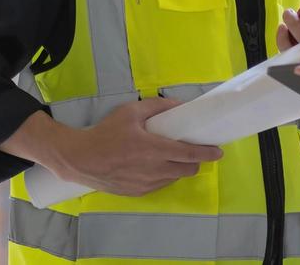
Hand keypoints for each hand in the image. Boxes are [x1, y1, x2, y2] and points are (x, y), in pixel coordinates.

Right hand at [52, 97, 224, 197]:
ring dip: (177, 169)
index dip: (207, 154)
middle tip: (190, 150)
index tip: (218, 152)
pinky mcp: (137, 193)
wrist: (81, 159)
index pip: (189, 154)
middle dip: (194, 161)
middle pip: (187, 170)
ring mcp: (146, 184)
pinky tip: (153, 166)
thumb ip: (158, 107)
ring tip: (168, 157)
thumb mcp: (131, 112)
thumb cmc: (106, 133)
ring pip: (173, 178)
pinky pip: (159, 185)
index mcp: (155, 149)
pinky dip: (162, 176)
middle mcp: (154, 170)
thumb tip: (178, 106)